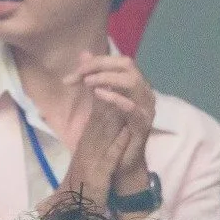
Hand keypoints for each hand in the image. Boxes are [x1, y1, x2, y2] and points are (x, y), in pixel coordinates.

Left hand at [63, 55, 155, 203]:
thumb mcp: (99, 102)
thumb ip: (94, 79)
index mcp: (134, 85)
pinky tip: (99, 94)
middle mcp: (143, 92)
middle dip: (101, 65)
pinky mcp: (143, 124)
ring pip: (132, 81)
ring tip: (88, 82)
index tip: (73, 73)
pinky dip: (116, 98)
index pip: (117, 62)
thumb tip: (84, 54)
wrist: (121, 165)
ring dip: (108, 78)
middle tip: (80, 73)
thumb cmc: (112, 135)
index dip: (95, 63)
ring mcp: (146, 107)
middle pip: (127, 64)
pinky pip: (133, 106)